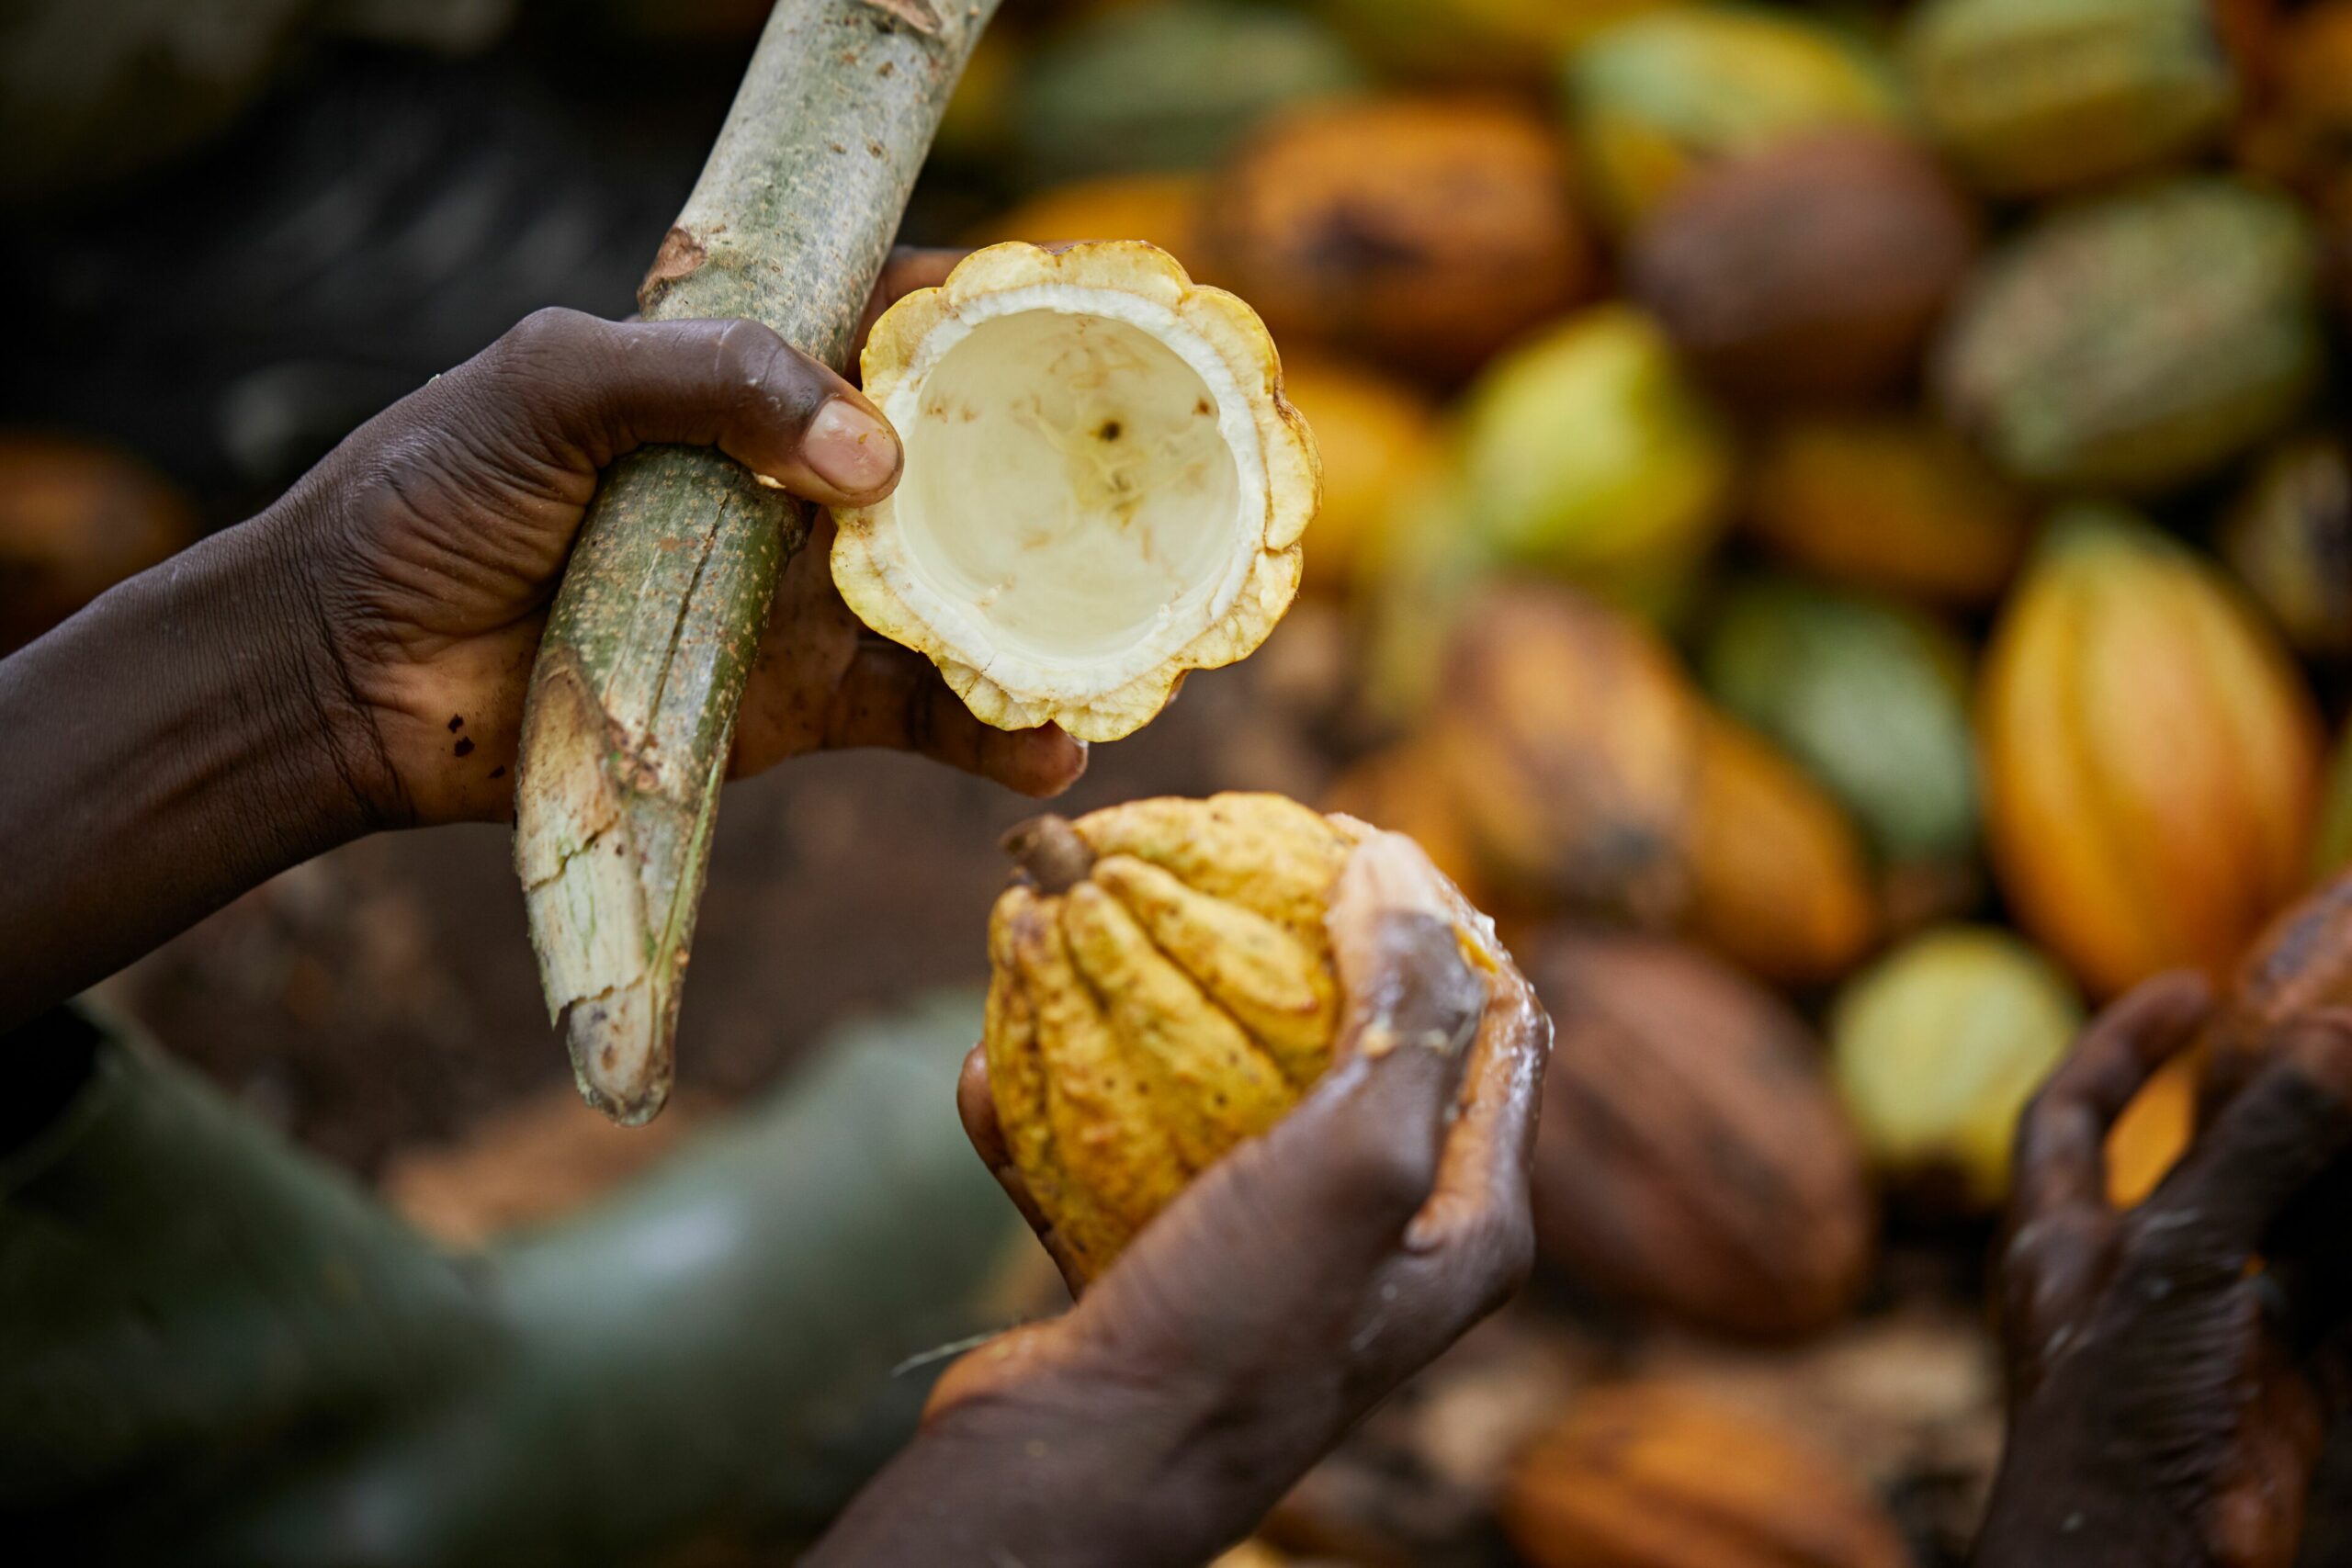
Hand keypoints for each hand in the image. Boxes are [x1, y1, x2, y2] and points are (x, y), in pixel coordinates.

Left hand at [266, 247, 1084, 826]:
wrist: (351, 675)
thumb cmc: (430, 498)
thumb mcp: (556, 383)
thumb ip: (710, 380)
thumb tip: (880, 456)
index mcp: (741, 379)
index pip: (891, 320)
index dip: (985, 313)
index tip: (1080, 314)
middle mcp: (796, 483)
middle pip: (962, 463)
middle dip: (1059, 467)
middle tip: (1160, 478)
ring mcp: (809, 598)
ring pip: (966, 596)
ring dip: (1052, 613)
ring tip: (1137, 630)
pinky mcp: (801, 706)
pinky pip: (922, 716)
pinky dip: (994, 735)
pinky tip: (1054, 743)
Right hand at [807, 833, 1550, 1567]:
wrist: (1081, 1471)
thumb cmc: (1238, 1327)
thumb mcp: (1358, 1162)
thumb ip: (1405, 1013)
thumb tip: (1400, 866)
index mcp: (1466, 1220)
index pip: (1494, 1025)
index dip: (1441, 917)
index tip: (1348, 834)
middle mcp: (1381, 1236)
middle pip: (1356, 1042)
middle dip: (1291, 943)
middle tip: (1223, 858)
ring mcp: (1268, 1252)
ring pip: (1219, 1088)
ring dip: (1150, 1009)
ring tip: (1080, 928)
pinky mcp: (1163, 1270)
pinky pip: (1112, 1154)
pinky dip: (1059, 1105)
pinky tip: (990, 1059)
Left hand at [1977, 975, 2351, 1567]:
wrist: (2143, 1563)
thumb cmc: (2116, 1412)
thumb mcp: (2175, 1262)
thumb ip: (2255, 1152)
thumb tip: (2334, 1038)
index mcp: (2063, 1235)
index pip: (2072, 1111)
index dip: (2121, 1044)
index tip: (2189, 987)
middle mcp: (2135, 1276)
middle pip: (2212, 1164)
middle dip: (2282, 1106)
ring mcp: (2210, 1336)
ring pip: (2295, 1231)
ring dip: (2348, 1175)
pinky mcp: (2280, 1393)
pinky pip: (2343, 1304)